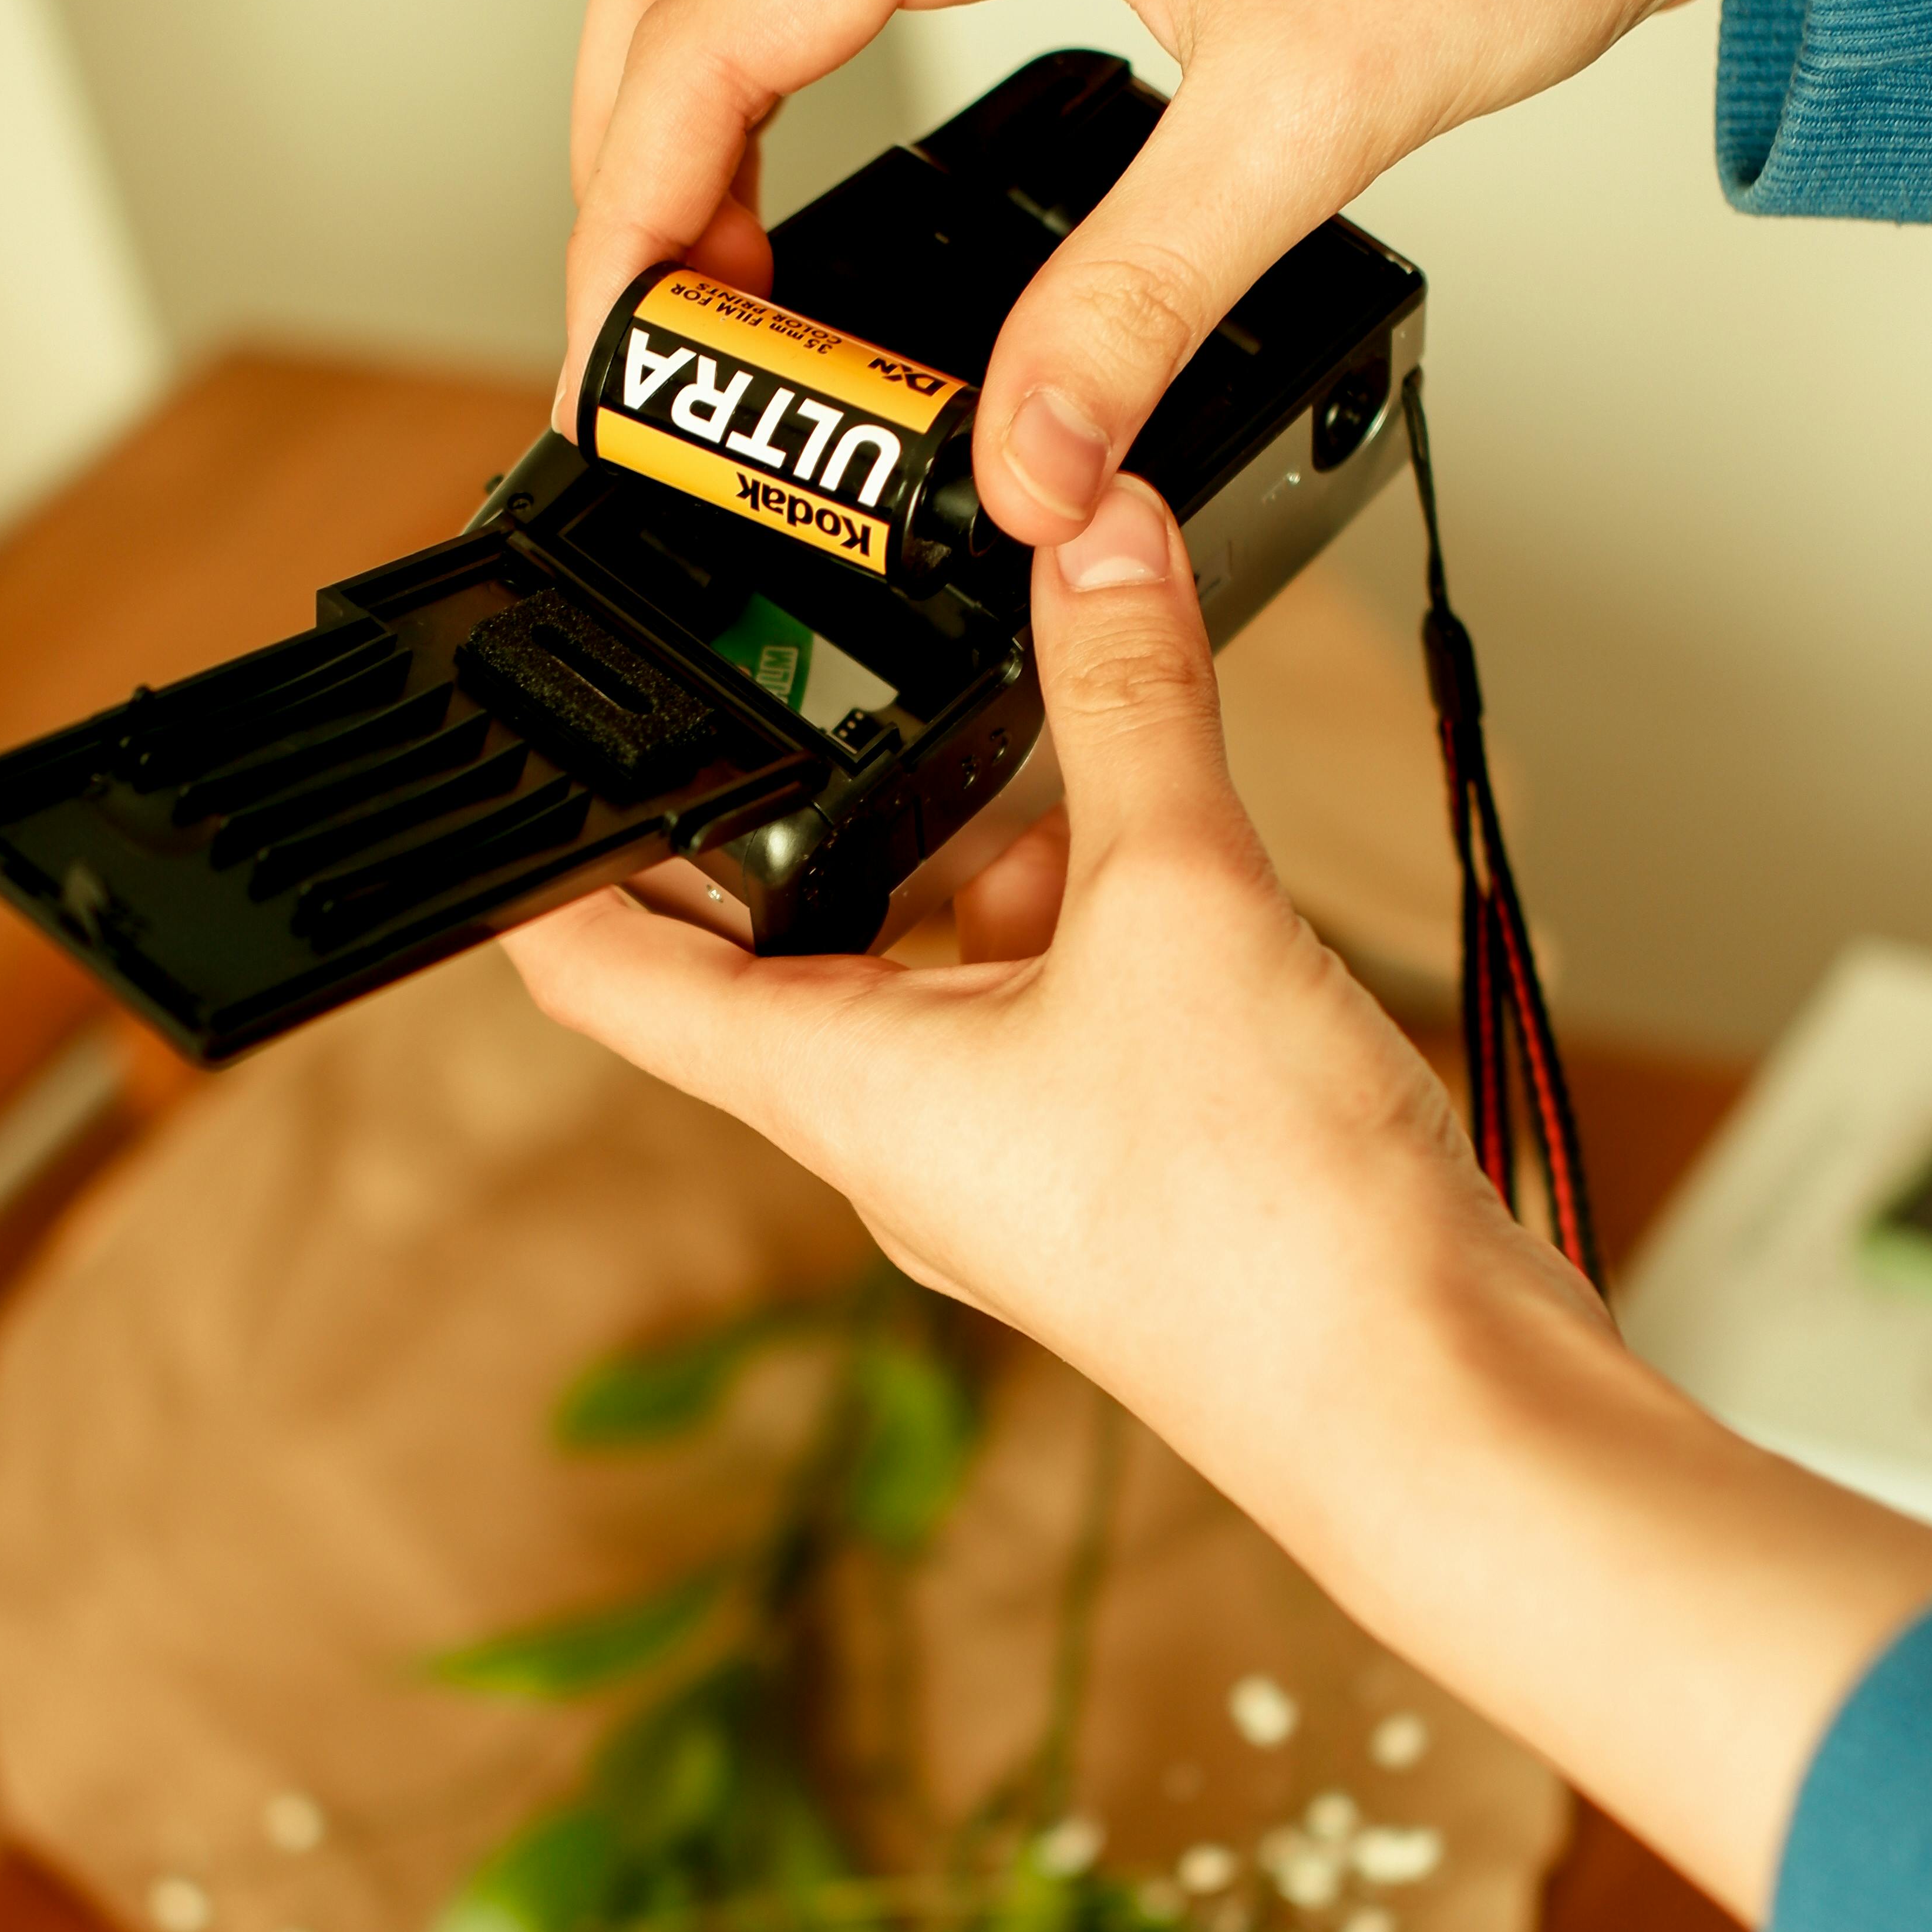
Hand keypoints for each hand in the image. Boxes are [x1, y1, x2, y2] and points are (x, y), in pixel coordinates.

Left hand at [505, 482, 1931, 1921]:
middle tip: (793, 678)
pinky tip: (1145, 846)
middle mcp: (895, 1136)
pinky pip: (1035, 1008)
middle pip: (770, 954)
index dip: (538, 867)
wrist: (1419, 1398)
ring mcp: (1002, 1158)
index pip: (605, 974)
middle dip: (786, 815)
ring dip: (953, 854)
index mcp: (837, 1091)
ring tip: (1016, 732)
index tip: (512, 770)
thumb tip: (1092, 533)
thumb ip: (1131, 701)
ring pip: (921, 970)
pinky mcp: (1106, 1163)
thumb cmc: (1265, 1230)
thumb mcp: (1183, 901)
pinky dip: (1064, 914)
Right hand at [561, 0, 1839, 538]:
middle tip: (642, 332)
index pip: (711, 26)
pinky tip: (833, 205)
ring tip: (718, 294)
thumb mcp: (1301, 124)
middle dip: (621, 153)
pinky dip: (800, 95)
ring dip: (699, 118)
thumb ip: (1132, 310)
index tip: (619, 352)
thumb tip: (1021, 472)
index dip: (634, 206)